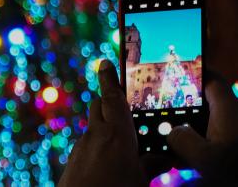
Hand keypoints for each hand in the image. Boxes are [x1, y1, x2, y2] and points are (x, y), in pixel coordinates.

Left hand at [58, 60, 148, 185]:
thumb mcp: (141, 181)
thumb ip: (151, 166)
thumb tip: (164, 158)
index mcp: (116, 135)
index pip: (111, 98)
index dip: (109, 79)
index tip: (104, 63)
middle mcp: (95, 136)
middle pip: (98, 107)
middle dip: (108, 102)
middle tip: (125, 108)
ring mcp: (80, 149)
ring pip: (93, 127)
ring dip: (106, 128)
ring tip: (123, 143)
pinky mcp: (73, 162)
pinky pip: (88, 145)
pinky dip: (99, 145)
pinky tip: (109, 163)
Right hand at [167, 73, 237, 175]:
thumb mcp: (202, 155)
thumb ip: (183, 140)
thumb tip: (174, 133)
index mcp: (228, 106)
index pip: (212, 79)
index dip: (199, 75)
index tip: (188, 73)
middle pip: (217, 104)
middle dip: (201, 114)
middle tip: (185, 126)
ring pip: (228, 122)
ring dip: (213, 132)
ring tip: (200, 149)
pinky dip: (226, 142)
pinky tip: (218, 158)